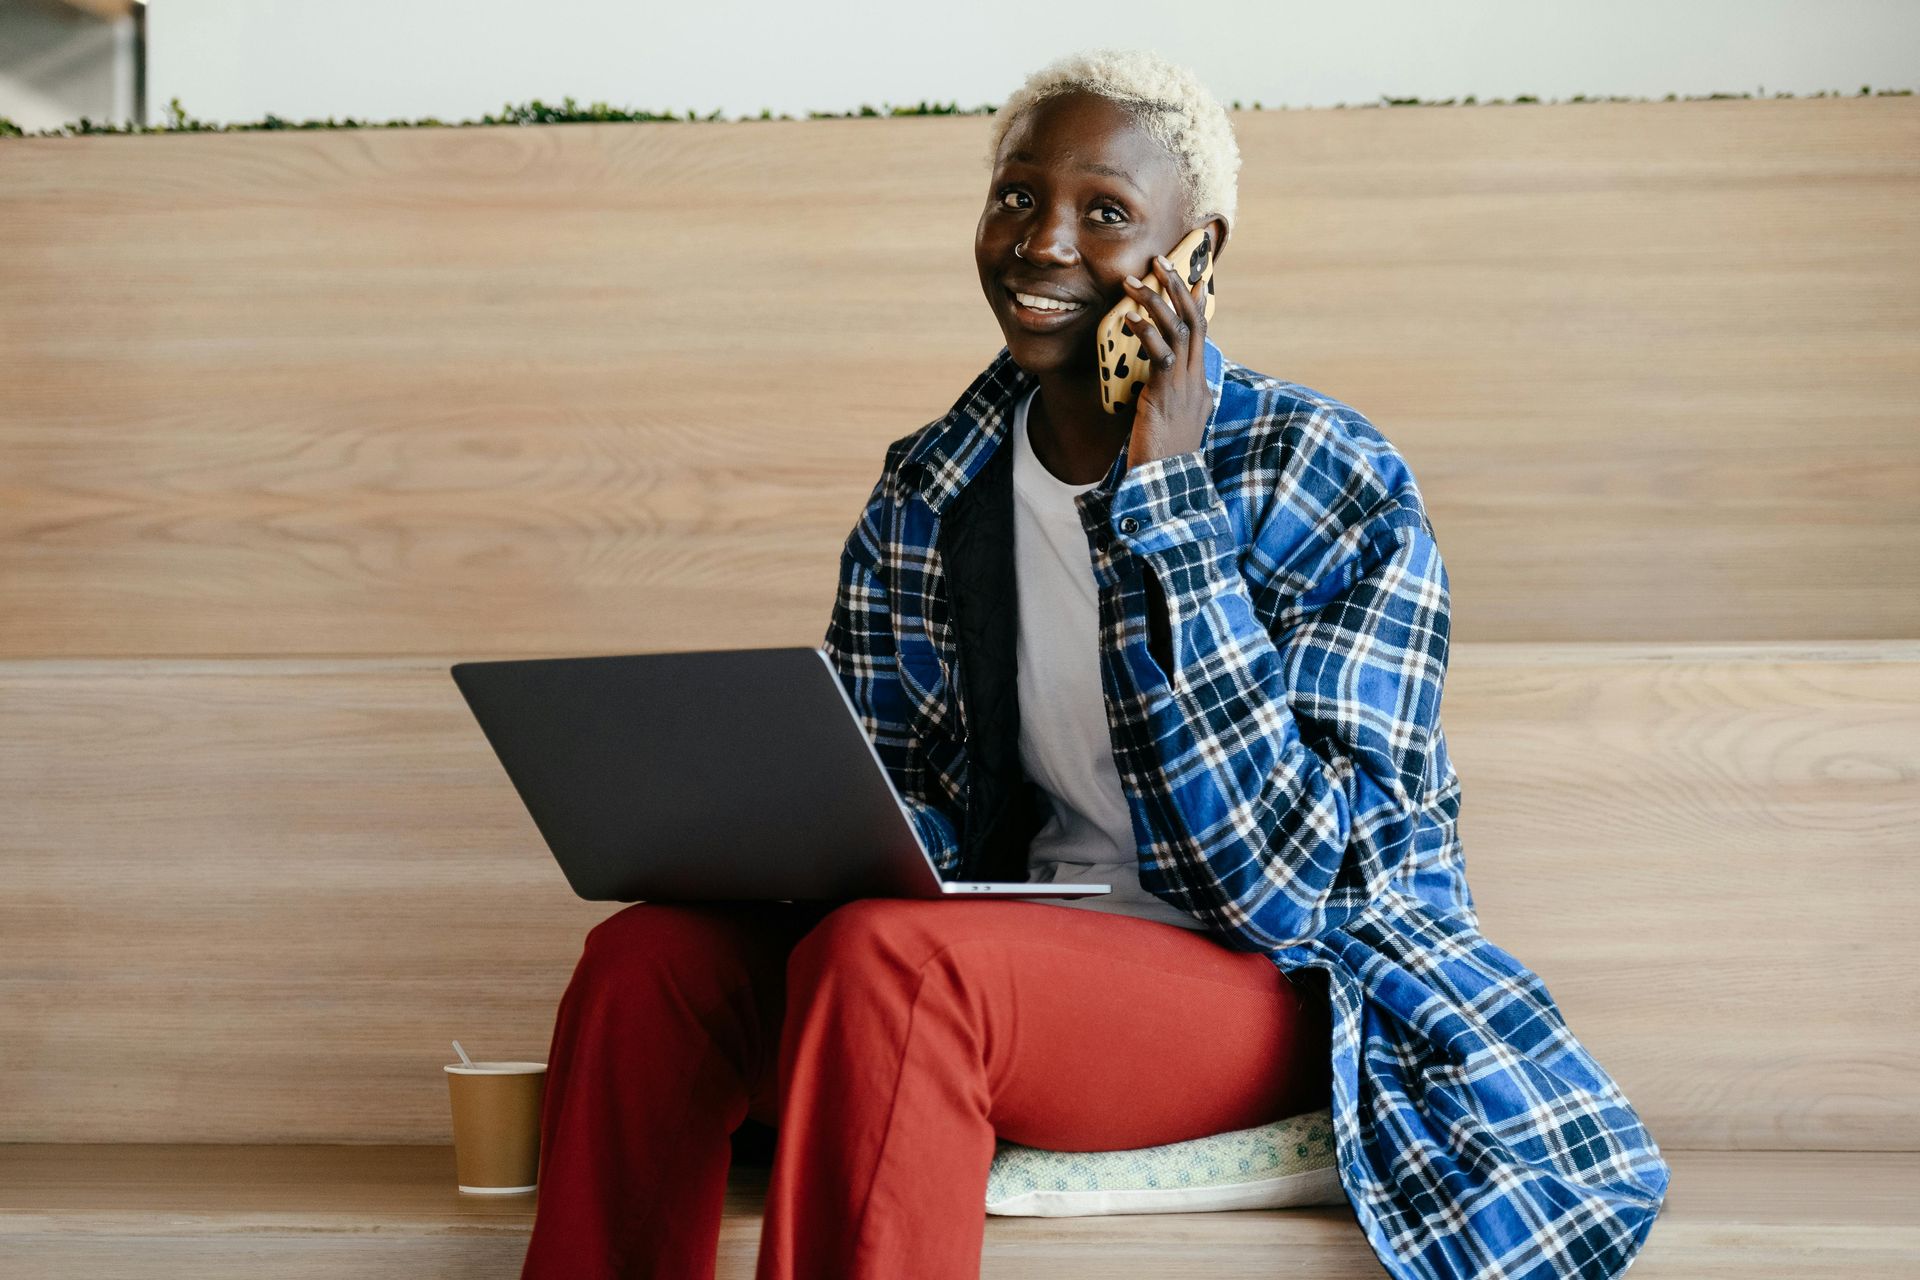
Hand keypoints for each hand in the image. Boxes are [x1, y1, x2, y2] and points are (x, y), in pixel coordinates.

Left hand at [1119, 248, 1210, 472]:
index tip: (1190, 276)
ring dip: (1156, 301)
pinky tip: (1129, 319)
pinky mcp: (1166, 396)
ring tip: (1134, 281)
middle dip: (1178, 287)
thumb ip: (1165, 397)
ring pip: (1179, 331)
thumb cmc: (1160, 460)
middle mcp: (1197, 382)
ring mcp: (1185, 388)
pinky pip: (1161, 355)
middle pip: (1194, 321)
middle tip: (1160, 261)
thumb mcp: (1167, 422)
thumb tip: (1154, 382)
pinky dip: (1146, 333)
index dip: (1196, 302)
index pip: (1201, 333)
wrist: (1165, 488)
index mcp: (1199, 386)